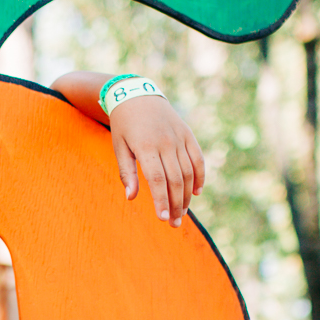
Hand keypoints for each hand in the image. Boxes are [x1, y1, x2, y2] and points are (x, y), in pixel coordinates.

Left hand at [109, 96, 204, 226]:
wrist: (138, 95)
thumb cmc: (124, 125)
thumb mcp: (119, 147)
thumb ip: (126, 172)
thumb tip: (131, 198)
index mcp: (146, 147)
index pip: (157, 180)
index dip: (161, 201)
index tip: (163, 219)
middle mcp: (166, 142)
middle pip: (176, 180)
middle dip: (176, 205)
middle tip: (174, 224)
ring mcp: (179, 138)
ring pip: (188, 173)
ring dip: (187, 196)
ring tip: (182, 213)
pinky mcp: (188, 134)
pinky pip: (198, 159)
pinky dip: (200, 177)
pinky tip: (196, 193)